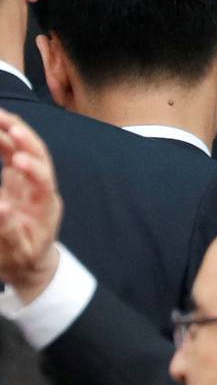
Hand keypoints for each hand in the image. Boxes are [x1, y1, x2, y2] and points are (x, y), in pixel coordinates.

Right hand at [0, 110, 61, 303]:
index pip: (44, 182)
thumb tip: (1, 207)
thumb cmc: (23, 259)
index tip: (19, 161)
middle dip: (25, 137)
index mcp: (45, 206)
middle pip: (39, 156)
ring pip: (26, 151)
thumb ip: (9, 230)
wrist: (31, 263)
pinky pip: (13, 155)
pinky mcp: (19, 180)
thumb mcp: (17, 251)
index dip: (33, 169)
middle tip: (7, 120)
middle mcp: (42, 188)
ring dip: (13, 132)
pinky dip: (5, 141)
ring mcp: (31, 182)